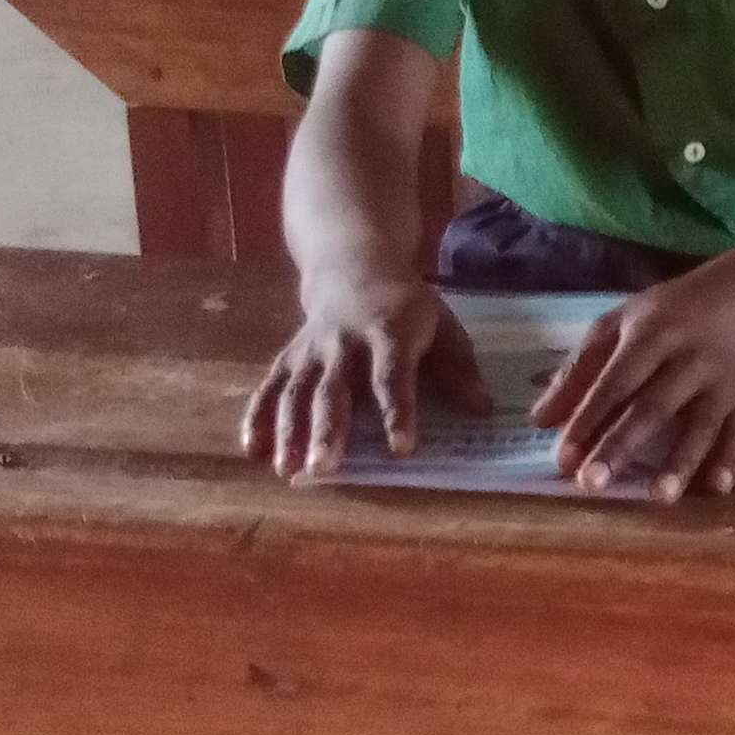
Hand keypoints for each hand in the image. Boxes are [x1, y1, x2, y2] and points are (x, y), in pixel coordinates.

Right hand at [242, 276, 487, 479]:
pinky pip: (270, 386)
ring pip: (296, 392)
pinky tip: (253, 450)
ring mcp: (312, 350)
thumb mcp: (441, 325)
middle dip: (327, 429)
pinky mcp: (289, 356)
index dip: (397, 412)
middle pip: (334, 389)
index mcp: (389, 333)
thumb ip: (459, 368)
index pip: (392, 376)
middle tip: (324, 468)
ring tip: (287, 469)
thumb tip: (482, 410)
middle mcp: (344, 342)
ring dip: (289, 431)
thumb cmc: (405, 307)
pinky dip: (257, 417)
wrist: (352, 265)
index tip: (401, 448)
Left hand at [532, 265, 734, 498]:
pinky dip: (730, 460)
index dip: (588, 419)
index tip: (564, 458)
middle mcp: (689, 358)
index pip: (615, 381)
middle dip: (621, 445)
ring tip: (658, 497)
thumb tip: (540, 419)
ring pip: (701, 425)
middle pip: (653, 406)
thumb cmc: (668, 315)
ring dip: (681, 462)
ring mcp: (723, 381)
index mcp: (652, 334)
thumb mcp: (619, 324)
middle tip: (593, 484)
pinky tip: (717, 488)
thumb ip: (580, 369)